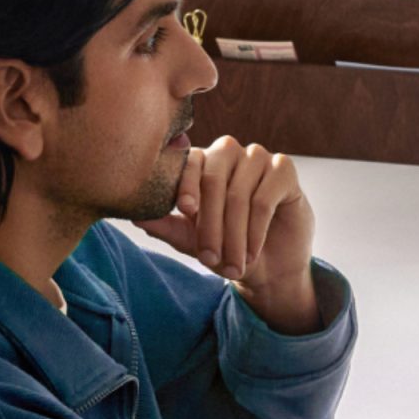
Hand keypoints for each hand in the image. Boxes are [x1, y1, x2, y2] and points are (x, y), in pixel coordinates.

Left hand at [133, 137, 320, 331]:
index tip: (186, 211)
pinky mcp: (284, 169)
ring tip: (233, 264)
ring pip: (239, 193)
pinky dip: (256, 230)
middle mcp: (228, 152)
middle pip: (214, 178)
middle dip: (210, 223)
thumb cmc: (226, 247)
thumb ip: (166, 226)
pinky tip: (251, 252)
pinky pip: (264, 198)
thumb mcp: (192, 241)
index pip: (189, 163)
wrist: (267, 266)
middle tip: (209, 259)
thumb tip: (134, 217)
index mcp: (202, 162)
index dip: (186, 185)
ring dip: (234, 235)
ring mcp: (257, 157)